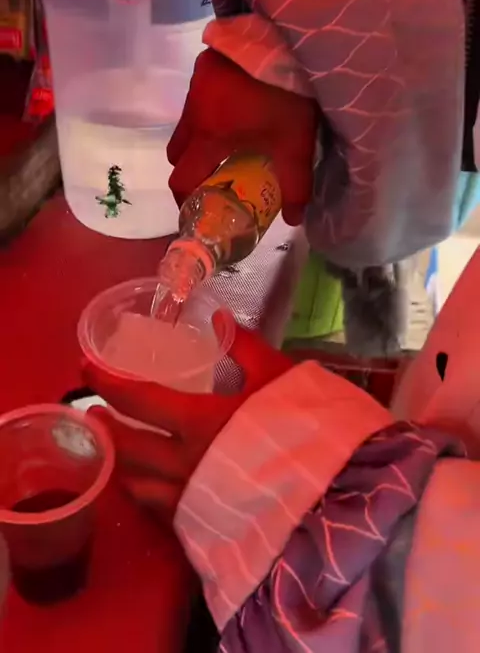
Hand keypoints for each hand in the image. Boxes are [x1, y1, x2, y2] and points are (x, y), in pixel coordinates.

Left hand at [84, 318, 293, 521]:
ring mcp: (192, 501)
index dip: (108, 382)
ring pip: (137, 485)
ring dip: (119, 464)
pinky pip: (160, 511)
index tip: (88, 369)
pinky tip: (149, 486)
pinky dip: (145, 493)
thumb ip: (244, 346)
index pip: (138, 400)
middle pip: (127, 448)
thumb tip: (218, 318)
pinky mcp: (204, 527)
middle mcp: (184, 465)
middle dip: (105, 428)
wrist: (339, 492)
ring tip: (114, 451)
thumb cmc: (306, 427)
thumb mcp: (278, 376)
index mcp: (198, 422)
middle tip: (95, 413)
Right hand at [168, 49, 317, 225]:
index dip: (186, 200)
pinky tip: (237, 109)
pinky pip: (197, 99)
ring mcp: (195, 85)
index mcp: (209, 136)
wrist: (287, 37)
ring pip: (187, 124)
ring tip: (232, 142)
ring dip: (200, 138)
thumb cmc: (287, 95)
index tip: (199, 209)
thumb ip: (295, 186)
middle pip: (177, 152)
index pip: (181, 179)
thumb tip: (295, 220)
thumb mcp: (295, 144)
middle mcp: (194, 113)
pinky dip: (209, 112)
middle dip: (191, 168)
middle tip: (217, 177)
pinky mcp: (204, 66)